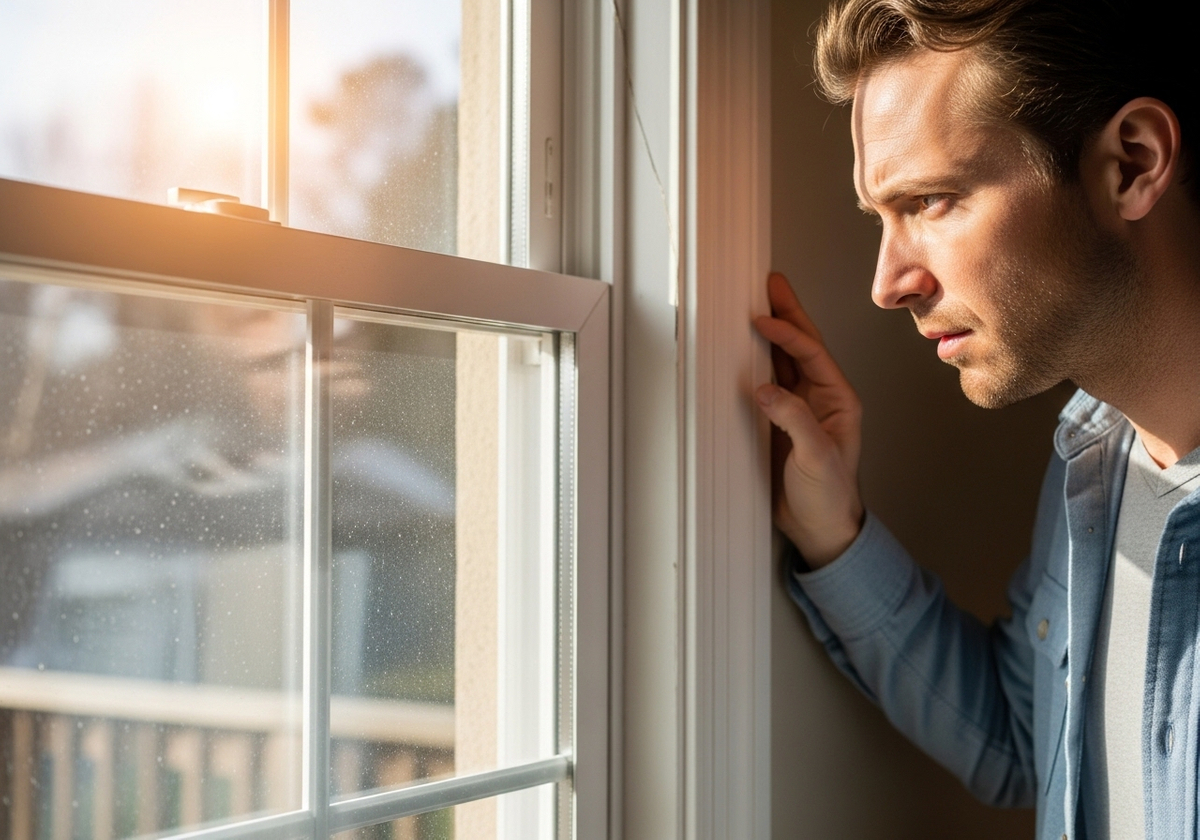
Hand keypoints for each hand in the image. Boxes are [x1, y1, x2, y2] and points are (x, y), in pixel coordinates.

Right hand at [754, 272, 863, 566]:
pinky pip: (769, 383)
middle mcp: (821, 398)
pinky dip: (757, 362)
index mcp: (838, 400)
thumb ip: (793, 420)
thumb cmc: (831, 496)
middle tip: (770, 283)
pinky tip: (744, 350)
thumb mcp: (817, 457)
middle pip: (802, 346)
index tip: (762, 319)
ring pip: (784, 360)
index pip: (811, 354)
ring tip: (756, 305)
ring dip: (772, 332)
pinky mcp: (781, 423)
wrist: (822, 529)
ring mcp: (800, 409)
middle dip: (787, 313)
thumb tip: (764, 389)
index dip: (787, 333)